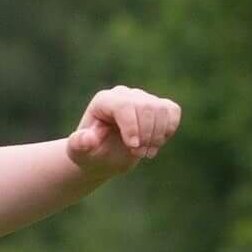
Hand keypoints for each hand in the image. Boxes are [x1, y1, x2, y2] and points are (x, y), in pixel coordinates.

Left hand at [66, 87, 181, 173]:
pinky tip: (156, 143)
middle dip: (145, 135)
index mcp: (104, 101)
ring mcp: (142, 98)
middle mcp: (124, 94)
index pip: (124, 105)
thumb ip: (79, 145)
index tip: (133, 147)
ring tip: (146, 152)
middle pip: (146, 107)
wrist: (103, 156)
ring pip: (161, 109)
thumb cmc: (90, 153)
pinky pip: (172, 111)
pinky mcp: (157, 106)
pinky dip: (169, 129)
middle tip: (138, 154)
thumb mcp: (79, 153)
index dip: (132, 126)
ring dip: (158, 135)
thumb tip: (88, 138)